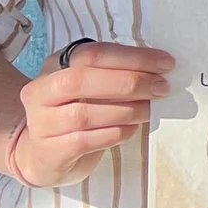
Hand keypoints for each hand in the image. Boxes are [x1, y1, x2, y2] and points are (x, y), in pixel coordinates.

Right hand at [14, 42, 172, 187]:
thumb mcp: (90, 86)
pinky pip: (85, 140)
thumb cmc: (75, 111)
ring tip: (149, 110)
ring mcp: (41, 123)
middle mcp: (41, 92)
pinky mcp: (49, 152)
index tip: (166, 64)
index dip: (133, 57)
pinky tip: (130, 129)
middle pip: (81, 80)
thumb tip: (160, 71)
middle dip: (129, 82)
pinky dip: (115, 133)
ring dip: (126, 111)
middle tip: (162, 88)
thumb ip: (115, 74)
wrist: (41, 154)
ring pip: (84, 114)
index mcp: (56, 66)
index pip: (92, 54)